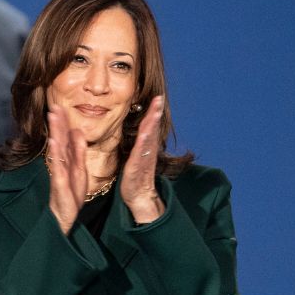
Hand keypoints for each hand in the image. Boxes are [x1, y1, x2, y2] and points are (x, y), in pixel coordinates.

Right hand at [45, 106, 88, 234]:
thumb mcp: (79, 169)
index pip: (64, 137)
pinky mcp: (59, 183)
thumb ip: (78, 151)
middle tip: (55, 104)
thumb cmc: (71, 194)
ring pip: (57, 149)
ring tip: (53, 117)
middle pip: (59, 139)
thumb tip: (77, 132)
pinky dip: (55, 154)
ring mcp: (58, 172)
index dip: (63, 122)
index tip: (61, 106)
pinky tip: (54, 143)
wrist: (65, 215)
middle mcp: (61, 164)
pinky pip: (57, 166)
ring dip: (55, 132)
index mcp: (67, 160)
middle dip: (57, 122)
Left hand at [118, 95, 165, 223]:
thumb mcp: (136, 157)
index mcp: (145, 147)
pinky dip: (143, 142)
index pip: (148, 127)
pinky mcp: (136, 167)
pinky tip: (144, 133)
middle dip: (155, 113)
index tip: (156, 98)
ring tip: (155, 110)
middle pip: (151, 128)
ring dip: (151, 123)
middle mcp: (146, 151)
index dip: (152, 112)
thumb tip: (138, 133)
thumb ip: (138, 145)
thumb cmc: (135, 177)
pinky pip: (140, 153)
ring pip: (148, 138)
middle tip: (159, 98)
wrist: (138, 196)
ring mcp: (142, 158)